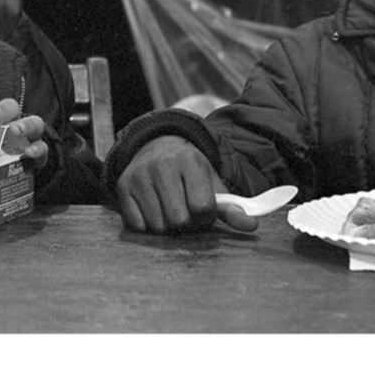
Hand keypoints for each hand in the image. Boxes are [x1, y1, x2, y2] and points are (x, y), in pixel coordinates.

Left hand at [0, 86, 48, 166]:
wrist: (9, 174)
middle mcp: (12, 120)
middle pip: (8, 106)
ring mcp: (28, 135)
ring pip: (33, 120)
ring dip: (23, 124)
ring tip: (15, 132)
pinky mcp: (39, 152)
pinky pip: (43, 147)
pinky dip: (38, 148)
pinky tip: (29, 154)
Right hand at [114, 135, 257, 233]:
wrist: (156, 148)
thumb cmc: (188, 172)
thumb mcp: (211, 182)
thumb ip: (231, 207)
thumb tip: (252, 225)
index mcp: (190, 161)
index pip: (202, 207)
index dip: (206, 216)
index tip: (202, 209)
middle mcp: (162, 165)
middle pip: (179, 220)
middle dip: (186, 223)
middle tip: (185, 212)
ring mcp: (139, 175)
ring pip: (158, 226)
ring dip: (166, 226)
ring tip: (169, 210)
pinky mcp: (122, 187)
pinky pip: (138, 226)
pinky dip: (147, 225)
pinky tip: (152, 210)